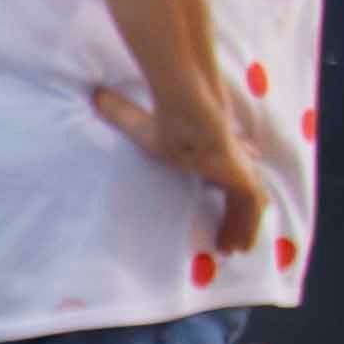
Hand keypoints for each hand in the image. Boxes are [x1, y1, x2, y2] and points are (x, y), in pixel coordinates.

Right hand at [93, 81, 267, 255]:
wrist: (191, 121)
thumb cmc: (167, 125)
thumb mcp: (137, 125)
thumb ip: (119, 111)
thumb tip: (93, 94)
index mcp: (209, 150)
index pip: (220, 171)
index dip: (219, 186)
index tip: (211, 195)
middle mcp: (228, 161)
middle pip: (236, 193)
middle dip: (232, 216)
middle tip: (224, 239)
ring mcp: (240, 172)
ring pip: (245, 206)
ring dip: (239, 227)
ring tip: (229, 250)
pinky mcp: (245, 181)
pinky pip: (250, 212)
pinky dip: (246, 229)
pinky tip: (238, 246)